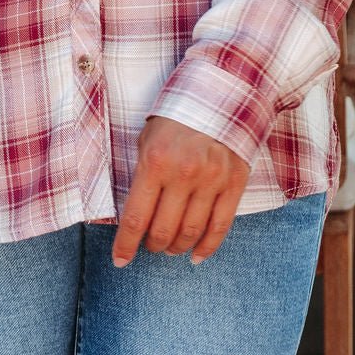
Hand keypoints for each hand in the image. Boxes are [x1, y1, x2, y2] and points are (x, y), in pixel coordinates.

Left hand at [111, 115, 250, 267]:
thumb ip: (142, 173)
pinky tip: (196, 256)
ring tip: (170, 248)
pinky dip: (207, 248)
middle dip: (152, 245)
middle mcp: (183, 174)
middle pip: (163, 231)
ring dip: (176, 247)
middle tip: (149, 246)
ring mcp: (212, 180)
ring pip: (190, 232)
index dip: (125, 245)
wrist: (220, 93)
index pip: (136, 217)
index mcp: (155, 161)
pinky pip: (220, 227)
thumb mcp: (148, 137)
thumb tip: (134, 215)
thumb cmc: (176, 117)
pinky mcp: (234, 183)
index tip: (120, 261)